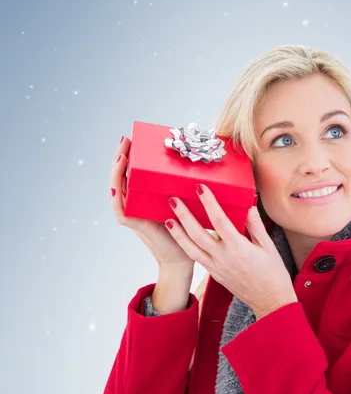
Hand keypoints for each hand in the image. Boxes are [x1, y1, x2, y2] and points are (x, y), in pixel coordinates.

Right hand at [109, 136, 194, 272]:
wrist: (183, 255)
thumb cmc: (186, 227)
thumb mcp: (182, 199)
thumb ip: (179, 184)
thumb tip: (190, 160)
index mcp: (142, 196)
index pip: (130, 172)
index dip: (128, 155)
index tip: (132, 138)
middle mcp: (134, 203)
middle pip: (120, 176)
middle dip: (120, 157)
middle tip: (125, 139)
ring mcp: (132, 213)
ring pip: (116, 190)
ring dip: (116, 172)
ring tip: (121, 155)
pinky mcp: (135, 225)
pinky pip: (121, 210)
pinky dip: (117, 198)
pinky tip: (117, 186)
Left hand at [165, 184, 297, 318]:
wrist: (270, 301)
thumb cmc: (273, 273)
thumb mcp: (268, 246)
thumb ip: (255, 224)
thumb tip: (248, 204)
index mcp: (238, 248)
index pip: (219, 220)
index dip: (208, 202)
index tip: (200, 188)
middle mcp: (223, 258)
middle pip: (197, 233)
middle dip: (184, 215)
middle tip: (173, 200)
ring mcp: (216, 268)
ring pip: (191, 248)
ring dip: (178, 233)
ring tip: (167, 219)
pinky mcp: (214, 274)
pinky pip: (196, 258)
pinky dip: (186, 246)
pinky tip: (180, 237)